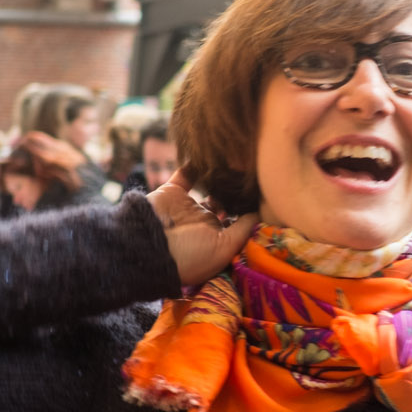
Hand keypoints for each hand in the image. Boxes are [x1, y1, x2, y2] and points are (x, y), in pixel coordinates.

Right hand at [148, 172, 257, 286]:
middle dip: (238, 193)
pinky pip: (187, 174)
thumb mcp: (224, 248)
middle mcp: (204, 222)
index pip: (238, 222)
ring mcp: (188, 206)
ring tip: (236, 168)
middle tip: (252, 179)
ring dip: (222, 179)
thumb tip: (259, 212)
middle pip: (227, 203)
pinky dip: (196, 165)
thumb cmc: (190, 254)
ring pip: (210, 188)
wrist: (148, 245)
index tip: (264, 196)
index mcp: (217, 240)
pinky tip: (212, 156)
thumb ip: (243, 229)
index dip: (250, 210)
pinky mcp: (173, 191)